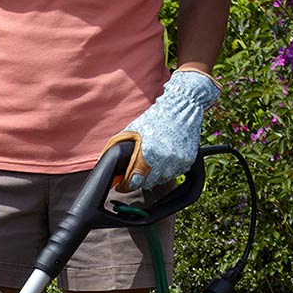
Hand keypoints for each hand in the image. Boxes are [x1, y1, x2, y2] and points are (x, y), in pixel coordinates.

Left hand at [118, 69, 220, 190]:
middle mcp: (163, 160)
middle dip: (139, 179)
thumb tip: (105, 160)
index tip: (122, 185)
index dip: (125, 186)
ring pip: (161, 180)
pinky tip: (165, 159)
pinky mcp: (187, 161)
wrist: (184, 106)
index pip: (133, 182)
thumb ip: (117, 146)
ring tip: (152, 163)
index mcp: (148, 153)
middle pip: (147, 184)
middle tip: (137, 172)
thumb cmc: (156, 117)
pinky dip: (168, 170)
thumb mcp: (132, 130)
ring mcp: (177, 161)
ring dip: (154, 176)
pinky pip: (174, 174)